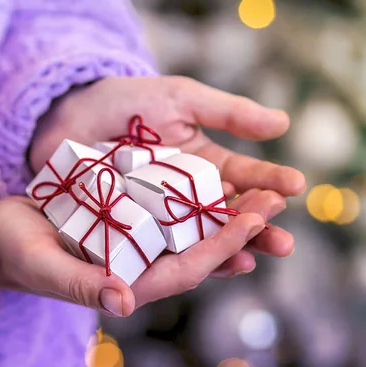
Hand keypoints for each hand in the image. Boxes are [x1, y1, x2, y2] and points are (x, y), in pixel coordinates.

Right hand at [0, 189, 284, 316]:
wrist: (0, 232)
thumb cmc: (16, 249)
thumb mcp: (41, 263)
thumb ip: (79, 285)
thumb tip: (124, 301)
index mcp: (127, 283)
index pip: (187, 268)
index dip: (222, 246)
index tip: (254, 220)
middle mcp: (141, 267)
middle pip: (201, 250)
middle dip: (240, 228)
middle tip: (277, 198)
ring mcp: (138, 245)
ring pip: (193, 232)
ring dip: (228, 213)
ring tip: (264, 189)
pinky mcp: (131, 224)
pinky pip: (174, 215)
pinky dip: (199, 202)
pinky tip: (222, 185)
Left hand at [29, 76, 305, 275]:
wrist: (70, 116)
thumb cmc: (127, 103)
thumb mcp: (180, 99)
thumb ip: (229, 113)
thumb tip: (283, 124)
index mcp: (207, 164)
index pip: (247, 176)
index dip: (271, 181)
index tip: (295, 185)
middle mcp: (192, 196)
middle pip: (232, 216)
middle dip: (260, 228)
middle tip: (284, 243)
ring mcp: (166, 217)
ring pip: (205, 238)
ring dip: (231, 250)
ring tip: (252, 260)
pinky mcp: (138, 232)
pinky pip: (166, 248)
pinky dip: (188, 258)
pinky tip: (206, 267)